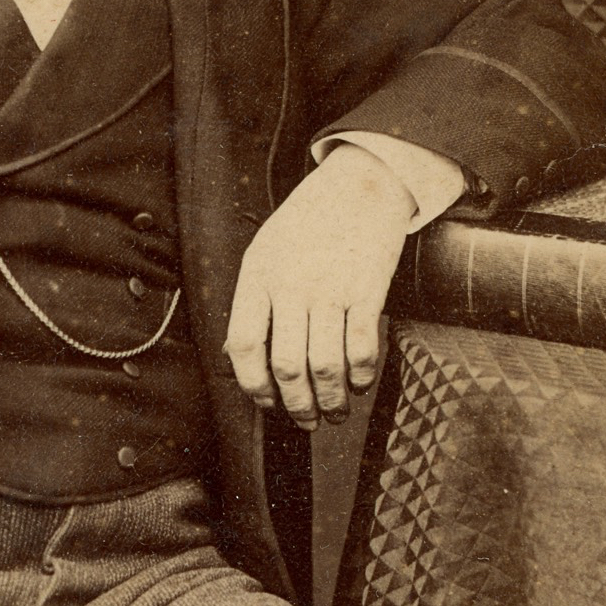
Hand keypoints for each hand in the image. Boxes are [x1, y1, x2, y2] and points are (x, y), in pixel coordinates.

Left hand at [224, 144, 413, 429]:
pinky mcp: (367, 290)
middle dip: (297, 405)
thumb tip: (238, 356)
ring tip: (335, 411)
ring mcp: (330, 288)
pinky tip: (359, 383)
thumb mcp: (266, 251)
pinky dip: (361, 376)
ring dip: (331, 400)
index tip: (266, 401)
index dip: (253, 384)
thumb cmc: (309, 223)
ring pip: (325, 365)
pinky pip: (361, 348)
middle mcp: (291, 284)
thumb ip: (253, 300)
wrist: (360, 186)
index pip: (244, 344)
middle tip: (306, 419)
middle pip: (287, 366)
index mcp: (258, 275)